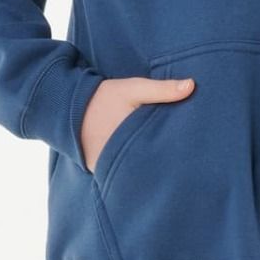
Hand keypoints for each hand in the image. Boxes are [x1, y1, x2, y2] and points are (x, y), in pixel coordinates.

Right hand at [80, 75, 195, 172]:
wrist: (67, 106)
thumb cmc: (103, 97)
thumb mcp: (132, 89)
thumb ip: (161, 89)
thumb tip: (192, 86)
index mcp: (128, 142)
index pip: (159, 157)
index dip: (175, 158)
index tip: (192, 156)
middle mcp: (115, 161)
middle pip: (147, 168)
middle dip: (163, 165)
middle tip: (186, 166)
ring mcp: (105, 168)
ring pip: (134, 173)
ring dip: (147, 168)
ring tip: (170, 170)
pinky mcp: (99, 170)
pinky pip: (120, 173)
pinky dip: (132, 168)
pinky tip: (146, 166)